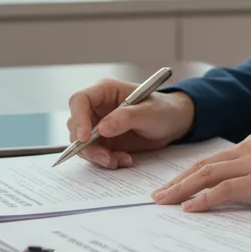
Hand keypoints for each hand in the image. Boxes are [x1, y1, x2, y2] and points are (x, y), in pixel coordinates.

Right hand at [66, 78, 195, 168]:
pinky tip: (124, 160)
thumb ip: (126, 118)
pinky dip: (106, 160)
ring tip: (120, 160)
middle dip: (87, 145)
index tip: (84, 138)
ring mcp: (99, 125)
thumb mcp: (149, 112)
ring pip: (83, 143)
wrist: (174, 124)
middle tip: (106, 158)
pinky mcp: (104, 141)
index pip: (80, 100)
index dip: (78, 118)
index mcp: (106, 91)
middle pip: (76, 126)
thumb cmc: (163, 110)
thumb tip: (102, 128)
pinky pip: (95, 154)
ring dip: (98, 156)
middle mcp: (98, 107)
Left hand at [151, 134, 250, 211]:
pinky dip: (204, 198)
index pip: (214, 159)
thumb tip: (249, 186)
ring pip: (207, 174)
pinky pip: (225, 189)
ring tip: (164, 202)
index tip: (175, 184)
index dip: (191, 172)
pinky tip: (191, 207)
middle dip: (177, 180)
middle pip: (203, 164)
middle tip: (158, 195)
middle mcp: (249, 149)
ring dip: (182, 189)